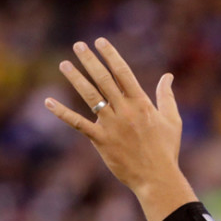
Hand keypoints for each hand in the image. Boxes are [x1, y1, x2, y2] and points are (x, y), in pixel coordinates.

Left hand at [45, 38, 193, 220]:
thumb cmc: (167, 149)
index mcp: (142, 104)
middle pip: (104, 80)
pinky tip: (48, 102)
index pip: (123, 73)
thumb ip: (167, 96)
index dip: (111, 56)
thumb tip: (168, 76)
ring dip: (76, 78)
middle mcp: (125, 111)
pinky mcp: (101, 140)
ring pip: (90, 96)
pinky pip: (78, 124)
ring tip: (64, 64)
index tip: (100, 42)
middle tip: (78, 45)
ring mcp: (111, 125)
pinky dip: (62, 113)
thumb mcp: (172, 121)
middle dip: (90, 60)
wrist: (157, 178)